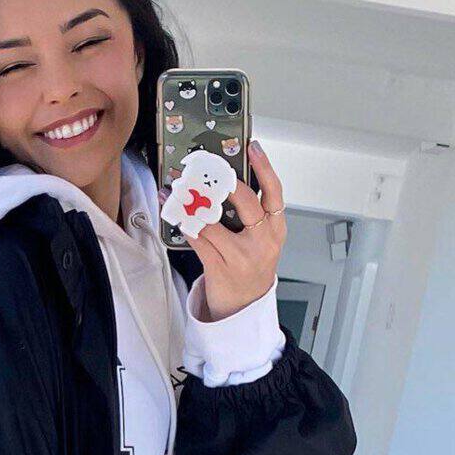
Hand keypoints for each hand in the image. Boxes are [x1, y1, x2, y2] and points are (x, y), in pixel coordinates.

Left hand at [189, 140, 285, 322]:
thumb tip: (226, 181)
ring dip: (194, 203)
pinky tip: (178, 216)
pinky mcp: (220, 268)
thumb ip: (253, 214)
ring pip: (215, 221)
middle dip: (226, 182)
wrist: (245, 307)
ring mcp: (242, 256)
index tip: (253, 148)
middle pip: (247, 201)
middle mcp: (263, 241)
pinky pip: (199, 240)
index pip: (275, 192)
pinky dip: (187, 226)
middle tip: (211, 168)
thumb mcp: (262, 240)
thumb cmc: (251, 268)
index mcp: (276, 229)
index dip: (264, 167)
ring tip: (180, 190)